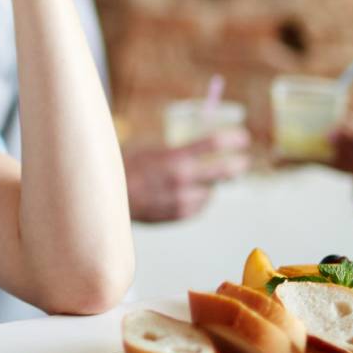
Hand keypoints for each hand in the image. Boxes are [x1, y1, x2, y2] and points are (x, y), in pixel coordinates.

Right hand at [124, 128, 250, 221]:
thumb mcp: (152, 149)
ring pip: (211, 190)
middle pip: (222, 171)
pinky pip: (200, 204)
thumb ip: (179, 149)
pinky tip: (184, 192)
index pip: (213, 144)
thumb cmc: (129, 167)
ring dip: (209, 184)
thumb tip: (207, 143)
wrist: (108, 198)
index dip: (233, 140)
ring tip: (197, 178)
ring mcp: (182, 199)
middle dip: (237, 165)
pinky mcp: (180, 214)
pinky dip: (198, 197)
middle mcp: (182, 180)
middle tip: (244, 161)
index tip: (244, 138)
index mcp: (174, 158)